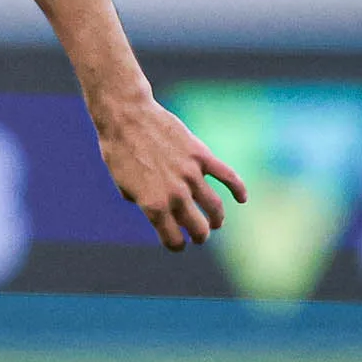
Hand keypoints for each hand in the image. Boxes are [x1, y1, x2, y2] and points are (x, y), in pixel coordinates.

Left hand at [96, 95, 246, 250]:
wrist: (126, 117)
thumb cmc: (119, 151)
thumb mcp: (123, 184)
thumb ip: (142, 201)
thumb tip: (157, 210)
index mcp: (153, 206)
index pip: (173, 239)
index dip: (176, 245)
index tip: (178, 243)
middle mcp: (175, 194)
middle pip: (198, 228)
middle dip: (199, 236)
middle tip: (199, 236)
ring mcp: (190, 174)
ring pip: (215, 207)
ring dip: (217, 219)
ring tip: (215, 223)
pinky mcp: (201, 156)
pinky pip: (227, 176)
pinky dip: (238, 189)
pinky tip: (242, 198)